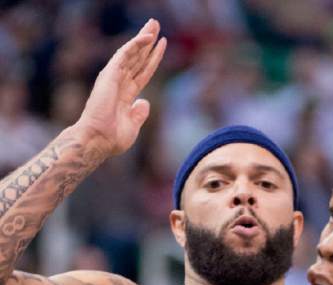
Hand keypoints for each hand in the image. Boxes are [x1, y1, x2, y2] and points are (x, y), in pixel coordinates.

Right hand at [75, 20, 166, 156]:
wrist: (98, 139)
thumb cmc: (112, 138)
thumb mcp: (132, 126)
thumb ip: (139, 114)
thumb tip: (144, 102)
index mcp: (126, 94)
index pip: (143, 72)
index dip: (152, 59)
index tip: (162, 45)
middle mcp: (120, 82)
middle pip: (138, 57)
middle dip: (147, 42)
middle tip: (156, 25)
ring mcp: (114, 77)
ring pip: (132, 52)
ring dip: (143, 37)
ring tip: (154, 24)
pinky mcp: (110, 74)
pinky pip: (125, 54)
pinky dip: (136, 44)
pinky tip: (148, 36)